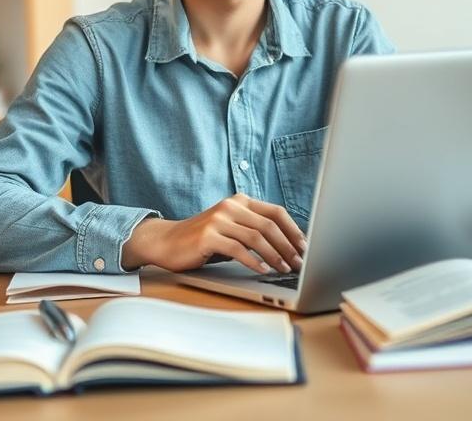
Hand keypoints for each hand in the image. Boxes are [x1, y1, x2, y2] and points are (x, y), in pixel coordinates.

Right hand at [121, 194, 306, 273]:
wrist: (166, 241)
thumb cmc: (202, 239)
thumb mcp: (230, 228)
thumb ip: (252, 230)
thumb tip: (287, 247)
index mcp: (240, 201)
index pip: (275, 212)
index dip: (294, 230)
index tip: (305, 247)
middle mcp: (231, 206)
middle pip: (269, 225)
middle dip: (288, 246)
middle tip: (299, 263)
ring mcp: (218, 219)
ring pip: (256, 237)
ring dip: (275, 255)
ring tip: (285, 269)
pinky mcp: (208, 236)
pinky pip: (238, 249)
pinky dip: (254, 261)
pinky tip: (263, 270)